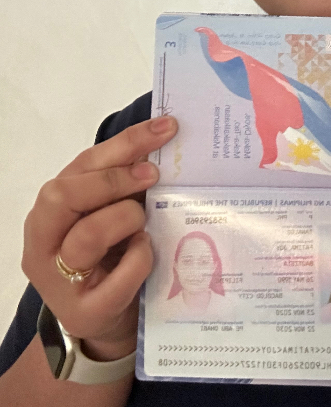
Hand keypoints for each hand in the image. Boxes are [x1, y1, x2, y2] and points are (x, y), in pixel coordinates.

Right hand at [22, 115, 177, 360]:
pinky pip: (116, 280)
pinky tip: (147, 251)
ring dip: (125, 219)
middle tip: (153, 176)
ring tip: (145, 221)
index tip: (165, 130)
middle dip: (115, 180)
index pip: (82, 164)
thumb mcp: (111, 213)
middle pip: (64, 195)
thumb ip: (123, 182)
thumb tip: (161, 140)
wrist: (107, 322)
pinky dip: (140, 260)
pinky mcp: (83, 313)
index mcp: (51, 209)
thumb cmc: (111, 257)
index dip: (125, 143)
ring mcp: (57, 281)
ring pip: (86, 236)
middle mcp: (44, 242)